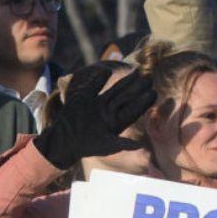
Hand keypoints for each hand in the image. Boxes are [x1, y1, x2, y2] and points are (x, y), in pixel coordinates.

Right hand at [34, 61, 155, 169]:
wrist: (63, 141)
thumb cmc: (87, 147)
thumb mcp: (106, 146)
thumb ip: (123, 144)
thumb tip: (141, 146)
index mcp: (116, 123)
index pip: (133, 110)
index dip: (144, 102)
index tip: (154, 92)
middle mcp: (109, 112)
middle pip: (126, 97)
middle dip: (137, 88)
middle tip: (149, 78)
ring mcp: (97, 104)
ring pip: (114, 90)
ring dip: (125, 81)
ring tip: (136, 72)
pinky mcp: (85, 98)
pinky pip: (94, 86)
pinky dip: (99, 78)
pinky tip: (108, 70)